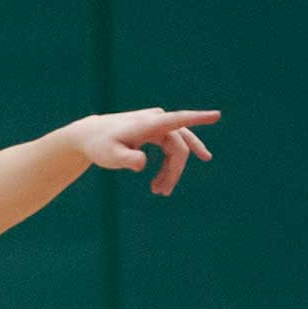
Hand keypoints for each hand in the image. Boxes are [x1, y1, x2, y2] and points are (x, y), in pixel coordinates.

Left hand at [76, 108, 220, 195]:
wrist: (90, 136)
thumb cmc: (100, 146)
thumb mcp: (110, 156)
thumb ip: (126, 159)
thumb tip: (142, 163)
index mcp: (149, 124)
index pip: (178, 120)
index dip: (198, 119)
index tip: (217, 115)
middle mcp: (157, 119)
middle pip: (178, 146)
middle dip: (174, 171)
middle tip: (160, 193)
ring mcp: (157, 123)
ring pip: (177, 147)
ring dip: (173, 170)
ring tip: (160, 191)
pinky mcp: (155, 129)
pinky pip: (173, 144)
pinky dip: (175, 160)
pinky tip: (184, 168)